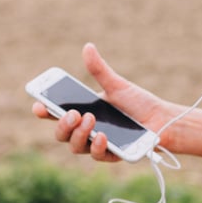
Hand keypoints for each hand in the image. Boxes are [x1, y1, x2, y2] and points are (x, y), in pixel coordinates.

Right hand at [31, 42, 176, 161]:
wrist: (162, 120)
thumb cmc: (138, 103)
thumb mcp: (116, 85)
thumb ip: (99, 70)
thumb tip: (88, 47)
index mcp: (84, 113)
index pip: (57, 114)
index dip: (44, 111)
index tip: (38, 106)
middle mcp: (87, 131)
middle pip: (62, 134)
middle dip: (63, 125)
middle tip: (73, 113)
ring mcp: (98, 144)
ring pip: (76, 147)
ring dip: (79, 134)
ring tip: (89, 119)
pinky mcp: (112, 155)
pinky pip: (98, 155)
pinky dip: (98, 146)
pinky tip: (103, 136)